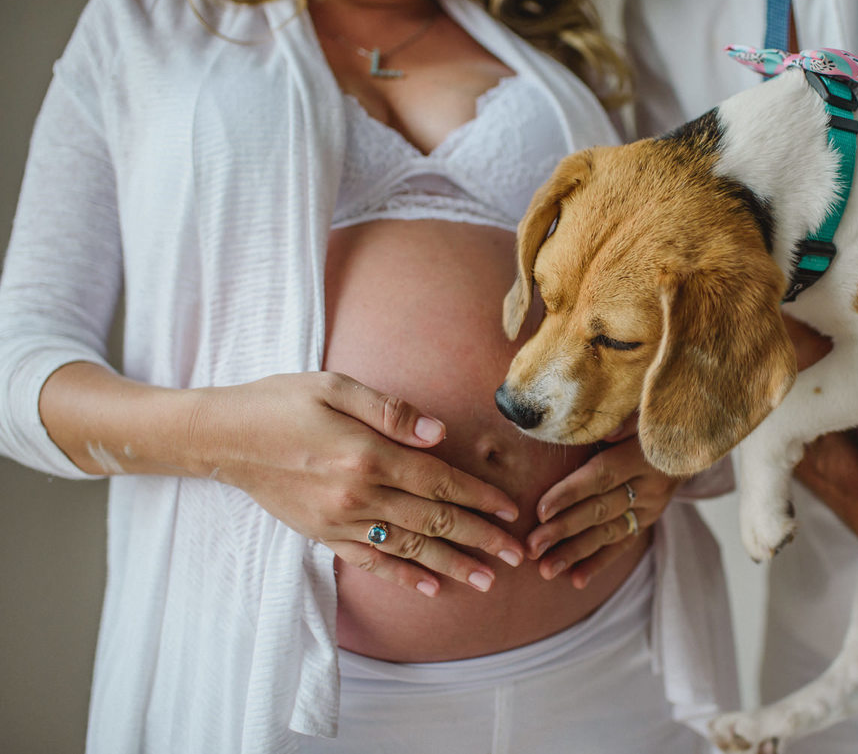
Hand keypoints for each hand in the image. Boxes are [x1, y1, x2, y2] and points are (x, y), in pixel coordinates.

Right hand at [191, 372, 524, 596]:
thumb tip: (438, 432)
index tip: (510, 511)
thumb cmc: (280, 402)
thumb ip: (390, 411)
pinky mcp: (322, 534)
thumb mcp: (335, 386)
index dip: (478, 497)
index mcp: (367, 454)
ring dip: (450, 565)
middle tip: (518, 556)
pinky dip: (401, 575)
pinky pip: (370, 561)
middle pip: (432, 520)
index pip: (438, 480)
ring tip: (486, 581)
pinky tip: (428, 587)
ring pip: (407, 547)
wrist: (222, 437)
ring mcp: (339, 520)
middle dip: (480, 539)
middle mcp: (357, 495)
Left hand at [525, 415, 678, 588]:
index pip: (602, 476)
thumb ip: (624, 418)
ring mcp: (651, 507)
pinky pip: (622, 544)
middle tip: (532, 547)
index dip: (571, 493)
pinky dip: (599, 562)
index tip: (541, 511)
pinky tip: (576, 580)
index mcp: (642, 455)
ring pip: (609, 533)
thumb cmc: (652, 415)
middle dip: (564, 530)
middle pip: (601, 510)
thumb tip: (603, 428)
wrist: (691, 436)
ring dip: (575, 553)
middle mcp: (649, 486)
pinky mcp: (649, 519)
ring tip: (546, 571)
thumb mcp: (642, 408)